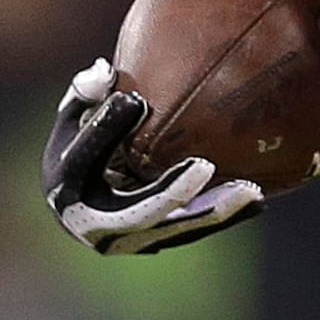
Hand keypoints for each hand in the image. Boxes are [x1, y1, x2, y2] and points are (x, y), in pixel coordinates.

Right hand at [42, 58, 262, 254]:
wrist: (77, 201)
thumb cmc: (78, 143)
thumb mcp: (73, 115)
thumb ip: (87, 92)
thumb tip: (106, 73)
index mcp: (63, 186)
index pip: (84, 158)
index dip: (107, 131)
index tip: (134, 101)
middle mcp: (90, 224)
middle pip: (138, 212)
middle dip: (173, 192)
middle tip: (205, 166)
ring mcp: (122, 241)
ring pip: (172, 231)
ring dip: (213, 213)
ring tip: (250, 192)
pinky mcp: (149, 246)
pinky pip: (189, 232)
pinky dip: (221, 217)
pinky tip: (256, 201)